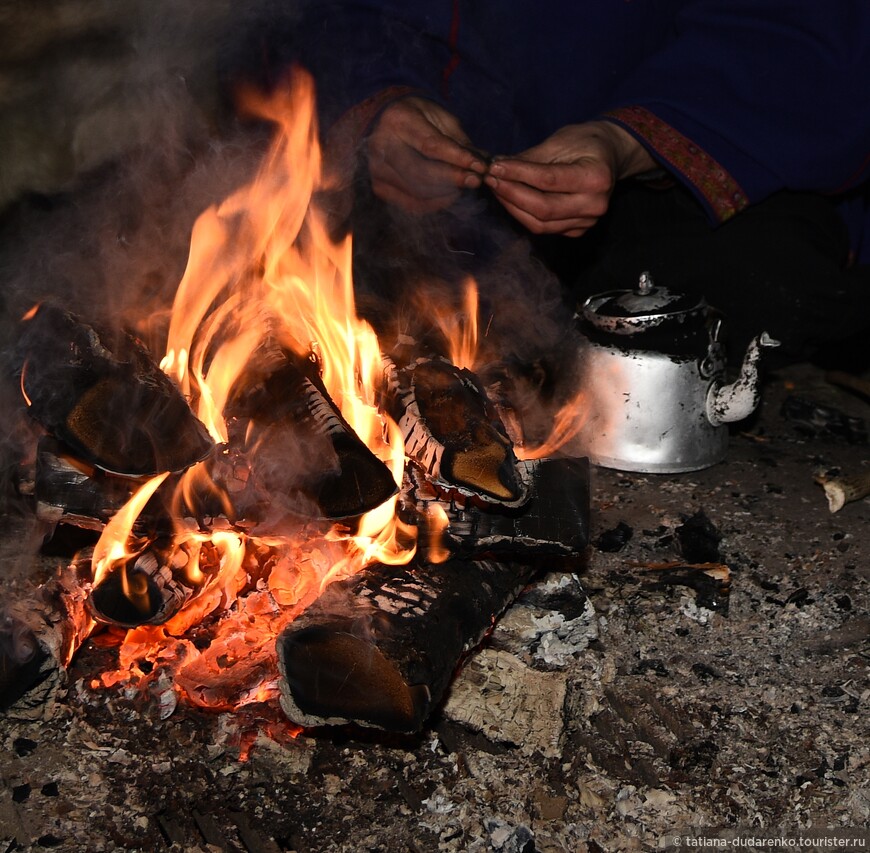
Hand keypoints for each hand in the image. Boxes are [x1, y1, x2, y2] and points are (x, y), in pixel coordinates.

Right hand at [367, 97, 487, 212]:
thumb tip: (483, 163)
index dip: (458, 159)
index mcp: (398, 120)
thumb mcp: (440, 117)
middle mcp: (382, 146)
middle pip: (421, 174)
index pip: (431, 146)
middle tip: (476, 180)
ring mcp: (377, 170)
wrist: (383, 121)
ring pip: (418, 192)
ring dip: (447, 193)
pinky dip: (435, 203)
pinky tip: (449, 195)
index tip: (480, 167)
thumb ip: (459, 141)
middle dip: (453, 180)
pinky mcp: (380, 187)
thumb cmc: (418, 116)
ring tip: (464, 184)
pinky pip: (411, 204)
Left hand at [484, 121, 655, 235]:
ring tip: (497, 189)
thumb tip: (498, 167)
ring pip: (540, 224)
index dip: (518, 175)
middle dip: (511, 195)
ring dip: (513, 207)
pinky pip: (544, 228)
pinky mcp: (577, 231)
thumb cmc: (585, 142)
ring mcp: (587, 222)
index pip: (548, 181)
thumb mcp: (559, 142)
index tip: (495, 167)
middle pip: (543, 209)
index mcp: (596, 178)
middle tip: (491, 180)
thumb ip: (530, 159)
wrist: (609, 156)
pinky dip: (523, 215)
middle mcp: (595, 205)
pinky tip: (511, 200)